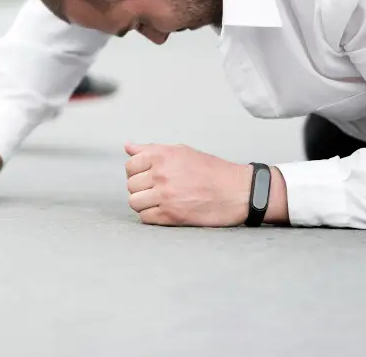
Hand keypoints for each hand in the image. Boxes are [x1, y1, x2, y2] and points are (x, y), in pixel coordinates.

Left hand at [124, 142, 255, 226]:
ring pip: (134, 202)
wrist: (237, 191)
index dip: (136, 172)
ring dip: (144, 203)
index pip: (130, 166)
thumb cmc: (211, 170)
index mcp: (162, 155)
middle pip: (131, 185)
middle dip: (141, 188)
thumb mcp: (182, 152)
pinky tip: (164, 211)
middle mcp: (161, 174)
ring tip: (158, 201)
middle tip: (156, 190)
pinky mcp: (171, 216)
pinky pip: (145, 218)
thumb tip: (127, 147)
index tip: (147, 176)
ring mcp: (165, 196)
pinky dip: (151, 216)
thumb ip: (152, 149)